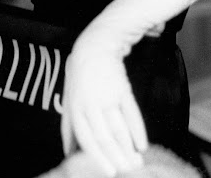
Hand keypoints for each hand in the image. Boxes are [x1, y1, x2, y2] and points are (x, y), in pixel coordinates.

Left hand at [61, 31, 147, 177]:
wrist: (94, 46)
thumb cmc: (79, 75)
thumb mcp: (69, 97)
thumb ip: (69, 125)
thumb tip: (68, 151)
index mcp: (75, 107)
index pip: (86, 137)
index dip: (97, 156)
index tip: (109, 172)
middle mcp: (90, 102)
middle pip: (103, 135)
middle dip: (115, 156)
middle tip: (126, 172)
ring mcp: (106, 94)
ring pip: (118, 126)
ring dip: (127, 146)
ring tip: (136, 163)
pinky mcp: (122, 88)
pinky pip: (131, 111)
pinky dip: (137, 129)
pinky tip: (142, 144)